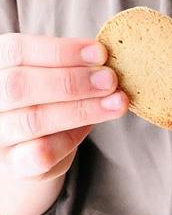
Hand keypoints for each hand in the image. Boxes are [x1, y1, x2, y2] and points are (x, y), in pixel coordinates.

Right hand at [0, 33, 128, 182]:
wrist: (30, 144)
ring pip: (34, 120)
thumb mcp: (52, 73)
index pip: (17, 50)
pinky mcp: (11, 164)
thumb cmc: (45, 97)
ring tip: (117, 102)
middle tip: (110, 79)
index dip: (61, 50)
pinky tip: (92, 126)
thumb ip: (70, 66)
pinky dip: (70, 139)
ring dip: (82, 109)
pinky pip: (40, 154)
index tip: (100, 53)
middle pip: (20, 86)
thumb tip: (105, 63)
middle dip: (72, 81)